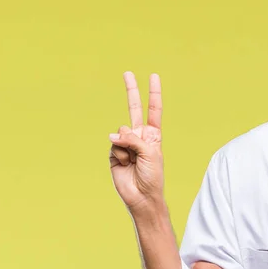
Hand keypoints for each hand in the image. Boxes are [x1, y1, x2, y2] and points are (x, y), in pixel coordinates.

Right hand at [108, 71, 163, 213]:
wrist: (142, 196)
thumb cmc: (152, 175)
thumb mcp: (150, 153)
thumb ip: (134, 139)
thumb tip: (114, 133)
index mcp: (152, 135)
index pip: (153, 109)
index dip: (153, 93)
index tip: (153, 76)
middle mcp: (139, 136)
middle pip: (134, 108)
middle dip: (131, 90)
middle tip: (127, 72)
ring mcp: (125, 144)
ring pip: (121, 133)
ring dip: (126, 146)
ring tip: (132, 161)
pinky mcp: (114, 153)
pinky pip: (113, 146)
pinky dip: (119, 155)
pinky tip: (124, 165)